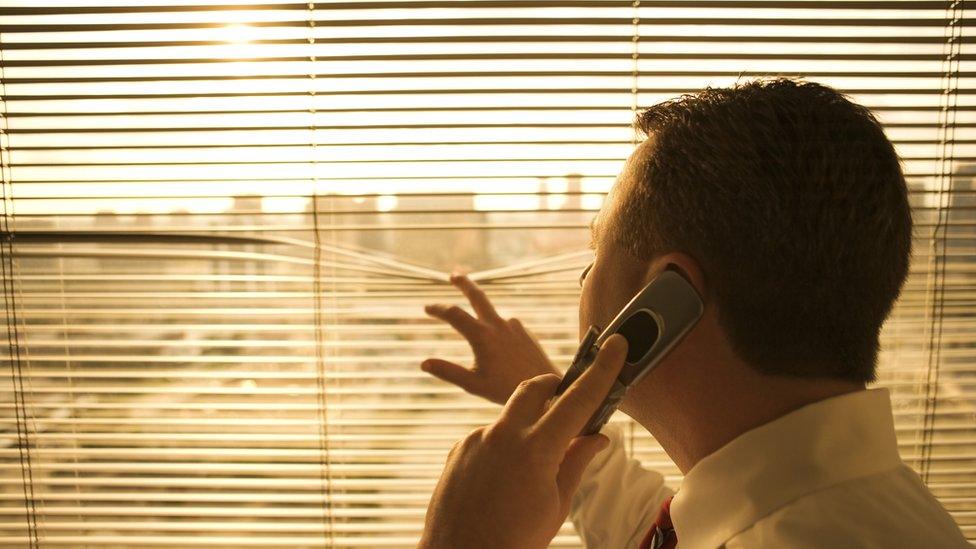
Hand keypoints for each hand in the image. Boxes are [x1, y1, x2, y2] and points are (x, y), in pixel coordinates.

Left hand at [418, 334, 627, 548]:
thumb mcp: (556, 506)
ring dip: (525, 431)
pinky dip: (502, 451)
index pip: (577, 401)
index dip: (601, 372)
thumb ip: (576, 463)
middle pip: (533, 389)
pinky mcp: (458, 449)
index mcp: (535, 450)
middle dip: (552, 386)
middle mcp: (502, 435)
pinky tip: (501, 483)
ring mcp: (475, 440)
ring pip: (509, 419)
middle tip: (566, 398)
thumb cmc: (514, 541)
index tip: (615, 345)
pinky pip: (487, 439)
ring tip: (526, 474)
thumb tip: (597, 437)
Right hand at [423, 274, 558, 404]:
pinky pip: (505, 326)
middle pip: (478, 296)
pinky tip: (498, 347)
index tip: (427, 308)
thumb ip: (448, 372)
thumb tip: (423, 363)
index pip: (454, 314)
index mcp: (482, 336)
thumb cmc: (506, 390)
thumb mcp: (473, 384)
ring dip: (480, 314)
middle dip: (464, 283)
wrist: (545, 388)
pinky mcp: (524, 332)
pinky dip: (496, 330)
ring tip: (474, 328)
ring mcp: (513, 326)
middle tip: (453, 275)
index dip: (438, 308)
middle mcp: (498, 325)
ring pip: (491, 314)